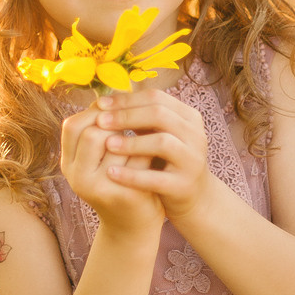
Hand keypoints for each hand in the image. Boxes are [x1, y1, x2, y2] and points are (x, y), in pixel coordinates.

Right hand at [61, 101, 163, 237]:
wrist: (134, 225)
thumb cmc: (120, 181)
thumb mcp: (102, 156)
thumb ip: (102, 130)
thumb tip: (112, 90)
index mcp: (68, 164)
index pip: (72, 124)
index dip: (96, 113)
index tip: (117, 113)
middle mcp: (77, 177)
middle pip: (93, 132)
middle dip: (117, 126)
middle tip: (132, 130)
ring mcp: (98, 189)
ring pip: (118, 144)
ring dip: (134, 139)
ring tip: (143, 144)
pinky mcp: (123, 196)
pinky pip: (138, 162)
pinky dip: (148, 155)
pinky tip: (154, 161)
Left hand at [94, 88, 212, 223]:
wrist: (193, 197)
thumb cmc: (167, 161)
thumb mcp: (157, 134)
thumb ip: (139, 118)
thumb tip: (105, 101)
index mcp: (188, 117)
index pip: (156, 97)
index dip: (126, 99)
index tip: (100, 103)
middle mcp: (195, 135)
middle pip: (159, 114)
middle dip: (126, 116)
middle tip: (99, 121)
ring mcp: (192, 160)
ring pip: (162, 142)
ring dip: (131, 142)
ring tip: (106, 144)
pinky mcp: (184, 185)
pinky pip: (156, 178)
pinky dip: (132, 175)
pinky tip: (111, 173)